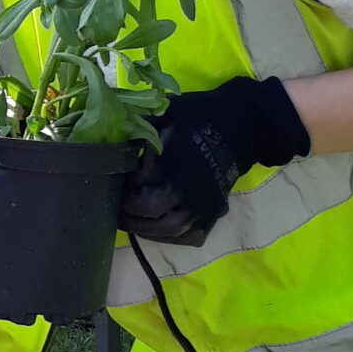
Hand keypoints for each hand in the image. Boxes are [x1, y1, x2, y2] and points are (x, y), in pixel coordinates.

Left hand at [118, 75, 309, 247]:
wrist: (240, 127)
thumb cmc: (197, 117)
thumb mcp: (164, 114)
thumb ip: (139, 129)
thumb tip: (112, 137)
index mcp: (169, 169)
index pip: (133, 189)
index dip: (120, 188)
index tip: (112, 183)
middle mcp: (185, 194)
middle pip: (147, 214)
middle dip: (127, 212)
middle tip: (114, 206)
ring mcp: (201, 208)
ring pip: (166, 231)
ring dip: (145, 229)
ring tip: (131, 221)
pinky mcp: (213, 215)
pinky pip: (188, 237)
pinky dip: (170, 237)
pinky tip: (156, 227)